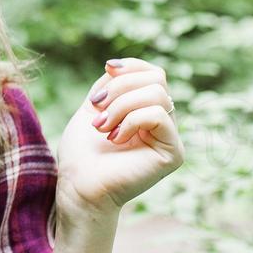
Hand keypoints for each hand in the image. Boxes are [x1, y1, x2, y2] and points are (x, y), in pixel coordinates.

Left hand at [55, 57, 185, 219]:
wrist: (79, 186)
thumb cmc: (82, 153)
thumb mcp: (94, 107)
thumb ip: (110, 85)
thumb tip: (116, 66)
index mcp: (146, 110)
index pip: (153, 73)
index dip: (130, 68)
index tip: (105, 73)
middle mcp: (163, 122)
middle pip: (157, 79)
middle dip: (121, 88)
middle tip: (97, 110)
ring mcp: (170, 138)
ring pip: (157, 94)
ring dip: (121, 106)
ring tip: (102, 127)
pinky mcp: (173, 152)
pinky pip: (159, 116)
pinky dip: (131, 120)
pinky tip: (115, 138)